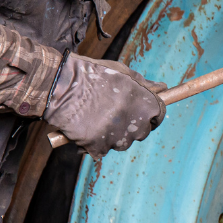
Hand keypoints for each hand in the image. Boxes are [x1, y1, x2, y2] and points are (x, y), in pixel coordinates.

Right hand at [43, 53, 165, 158]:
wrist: (59, 85)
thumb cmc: (91, 75)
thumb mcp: (122, 72)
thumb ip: (144, 83)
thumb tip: (162, 88)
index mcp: (145, 104)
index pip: (159, 115)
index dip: (150, 114)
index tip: (139, 113)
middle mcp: (135, 122)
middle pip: (141, 132)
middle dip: (131, 125)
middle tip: (113, 113)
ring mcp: (118, 136)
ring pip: (122, 143)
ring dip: (113, 135)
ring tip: (97, 118)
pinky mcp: (99, 146)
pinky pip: (102, 150)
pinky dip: (94, 143)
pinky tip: (85, 128)